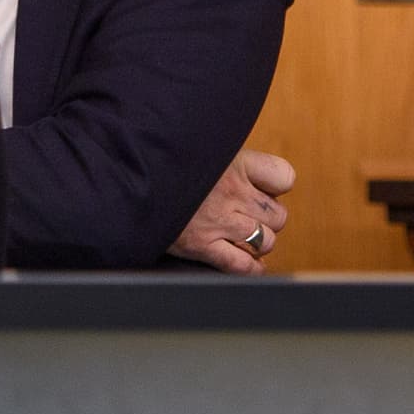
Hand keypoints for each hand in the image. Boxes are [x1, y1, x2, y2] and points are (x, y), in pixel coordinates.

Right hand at [169, 148, 295, 273]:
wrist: (128, 177)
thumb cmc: (161, 159)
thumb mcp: (199, 144)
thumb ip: (220, 155)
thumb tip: (233, 162)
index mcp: (235, 163)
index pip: (284, 177)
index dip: (276, 186)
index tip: (263, 188)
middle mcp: (232, 193)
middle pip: (278, 215)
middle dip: (268, 219)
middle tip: (250, 216)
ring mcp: (219, 221)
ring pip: (265, 241)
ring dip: (259, 243)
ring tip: (244, 238)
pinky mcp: (202, 245)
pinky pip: (241, 266)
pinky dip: (250, 269)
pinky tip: (249, 265)